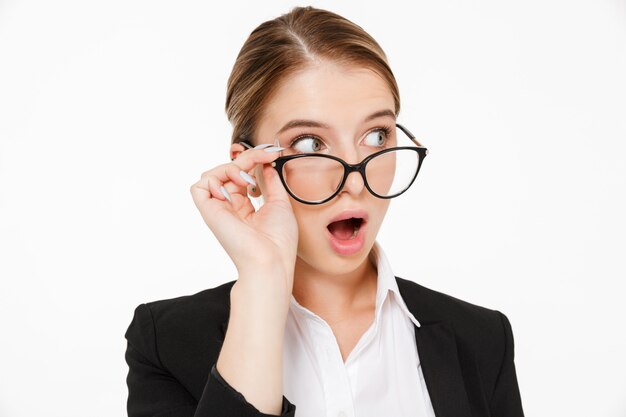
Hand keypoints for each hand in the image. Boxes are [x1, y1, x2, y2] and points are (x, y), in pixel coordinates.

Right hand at [190, 144, 298, 295]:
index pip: (242, 175)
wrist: (271, 260)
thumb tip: (266, 163)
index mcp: (245, 207)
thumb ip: (272, 182)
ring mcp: (219, 210)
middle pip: (228, 171)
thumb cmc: (279, 240)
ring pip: (212, 175)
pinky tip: (234, 188)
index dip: (255, 160)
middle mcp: (229, 207)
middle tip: (266, 155)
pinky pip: (199, 187)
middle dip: (248, 157)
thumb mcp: (280, 203)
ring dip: (232, 167)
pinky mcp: (209, 212)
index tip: (273, 153)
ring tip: (249, 178)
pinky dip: (214, 180)